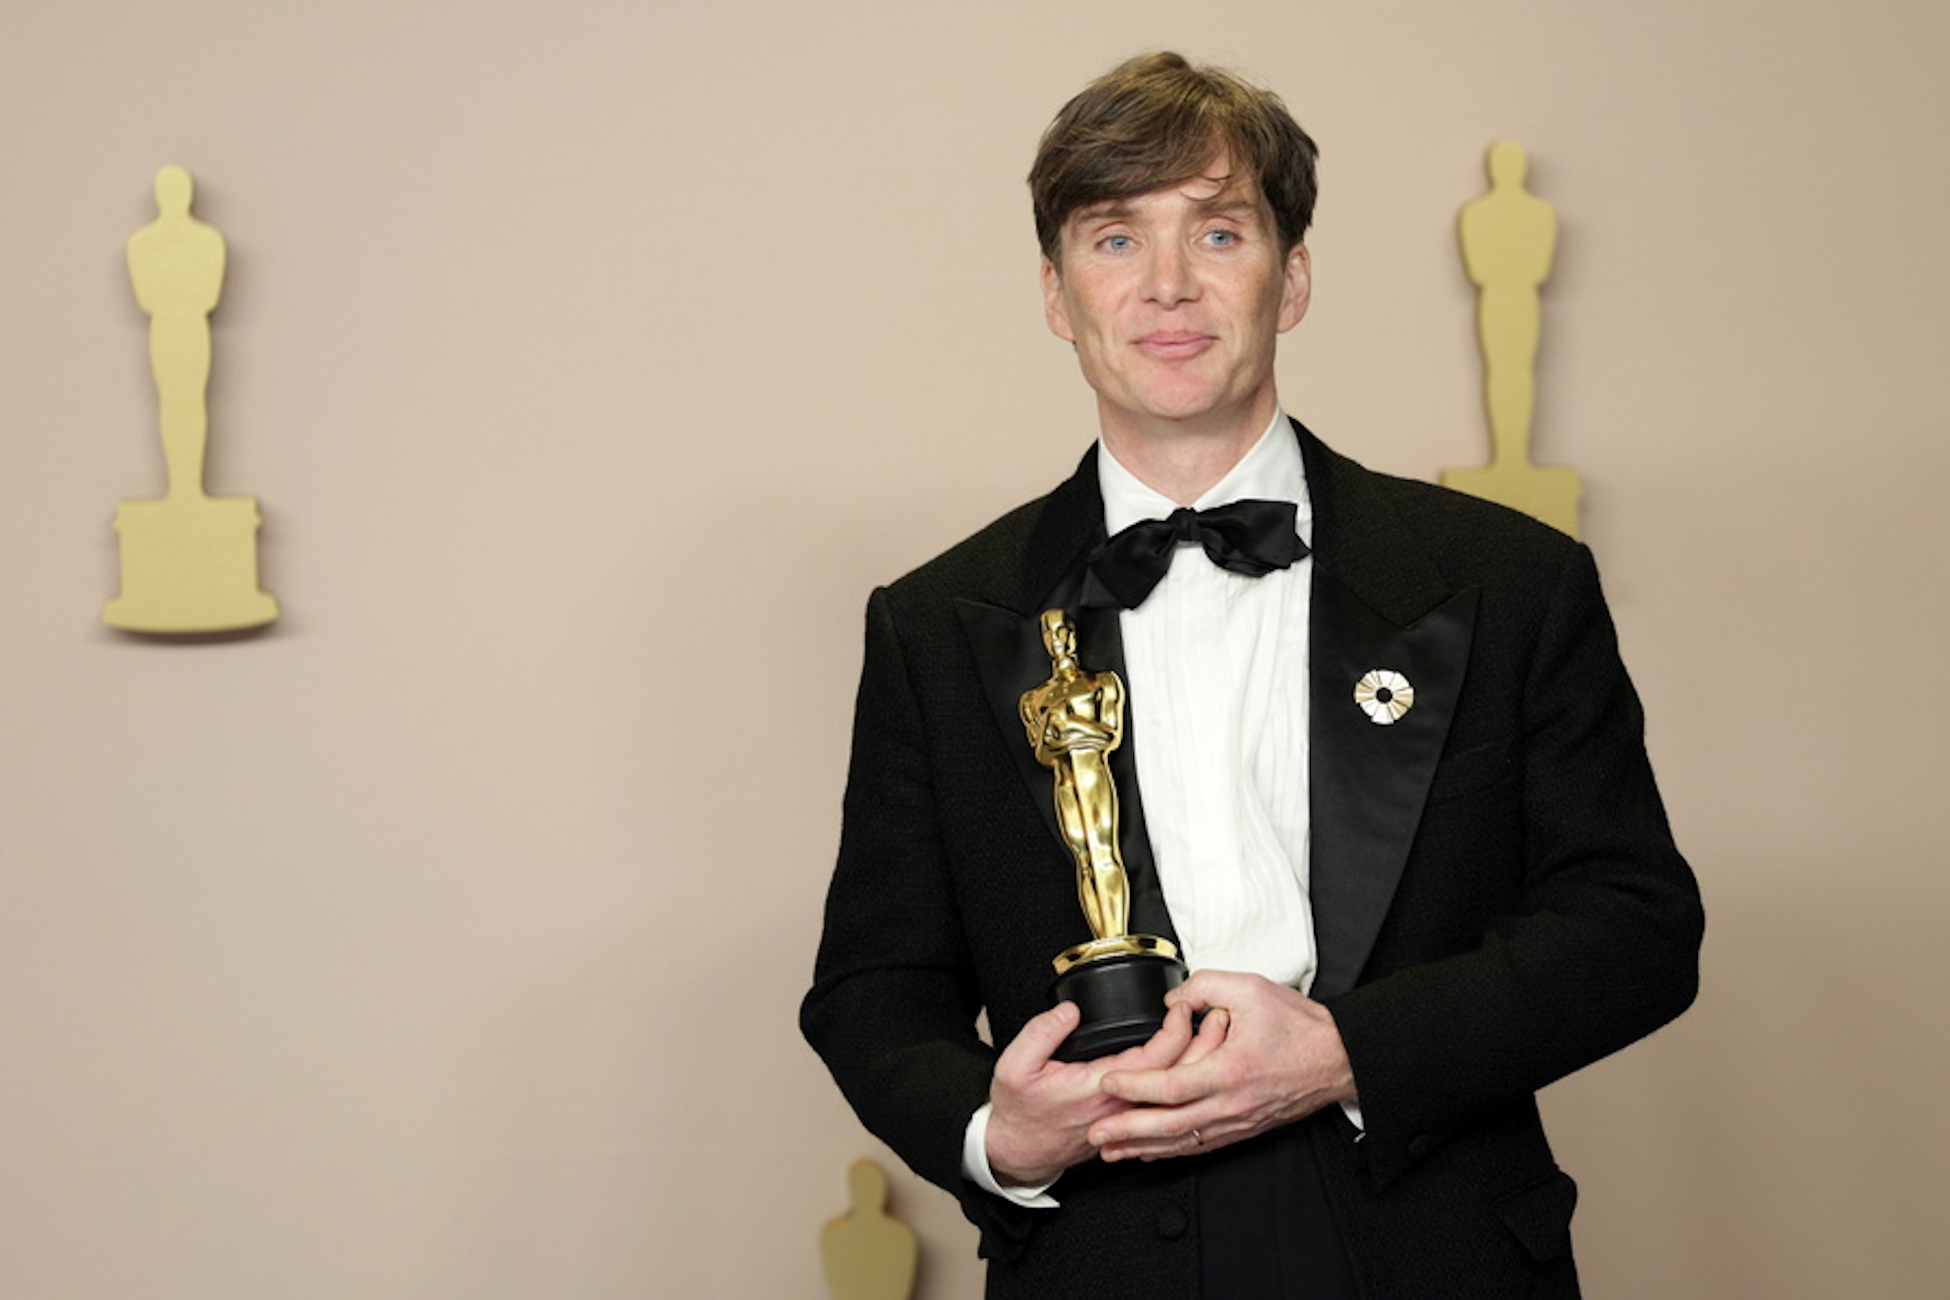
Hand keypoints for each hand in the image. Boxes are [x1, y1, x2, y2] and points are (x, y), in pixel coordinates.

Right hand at [985, 998, 1195, 1185]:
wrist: (1020, 1150)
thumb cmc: (1020, 1111)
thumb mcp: (1015, 1067)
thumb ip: (1042, 1033)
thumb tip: (1070, 1010)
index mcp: (1099, 1089)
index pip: (1152, 1061)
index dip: (1173, 1031)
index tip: (1180, 1006)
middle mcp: (1122, 1106)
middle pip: (1178, 1077)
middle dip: (1203, 1044)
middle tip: (1216, 1015)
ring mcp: (1129, 1115)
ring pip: (1178, 1090)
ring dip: (1201, 1061)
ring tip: (1215, 1033)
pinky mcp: (1130, 1118)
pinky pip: (1168, 1099)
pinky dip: (1188, 1080)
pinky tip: (1199, 1062)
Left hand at [1089, 970, 1355, 1161]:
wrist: (1338, 1057)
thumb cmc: (1300, 1026)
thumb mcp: (1251, 989)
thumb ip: (1205, 987)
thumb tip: (1172, 1000)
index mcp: (1232, 1070)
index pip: (1174, 1086)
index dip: (1137, 1086)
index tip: (1109, 1081)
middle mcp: (1233, 1103)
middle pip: (1172, 1126)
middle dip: (1129, 1132)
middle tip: (1096, 1134)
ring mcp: (1239, 1121)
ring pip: (1185, 1142)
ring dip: (1145, 1149)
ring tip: (1112, 1151)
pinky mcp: (1244, 1128)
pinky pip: (1203, 1144)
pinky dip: (1172, 1151)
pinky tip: (1151, 1151)